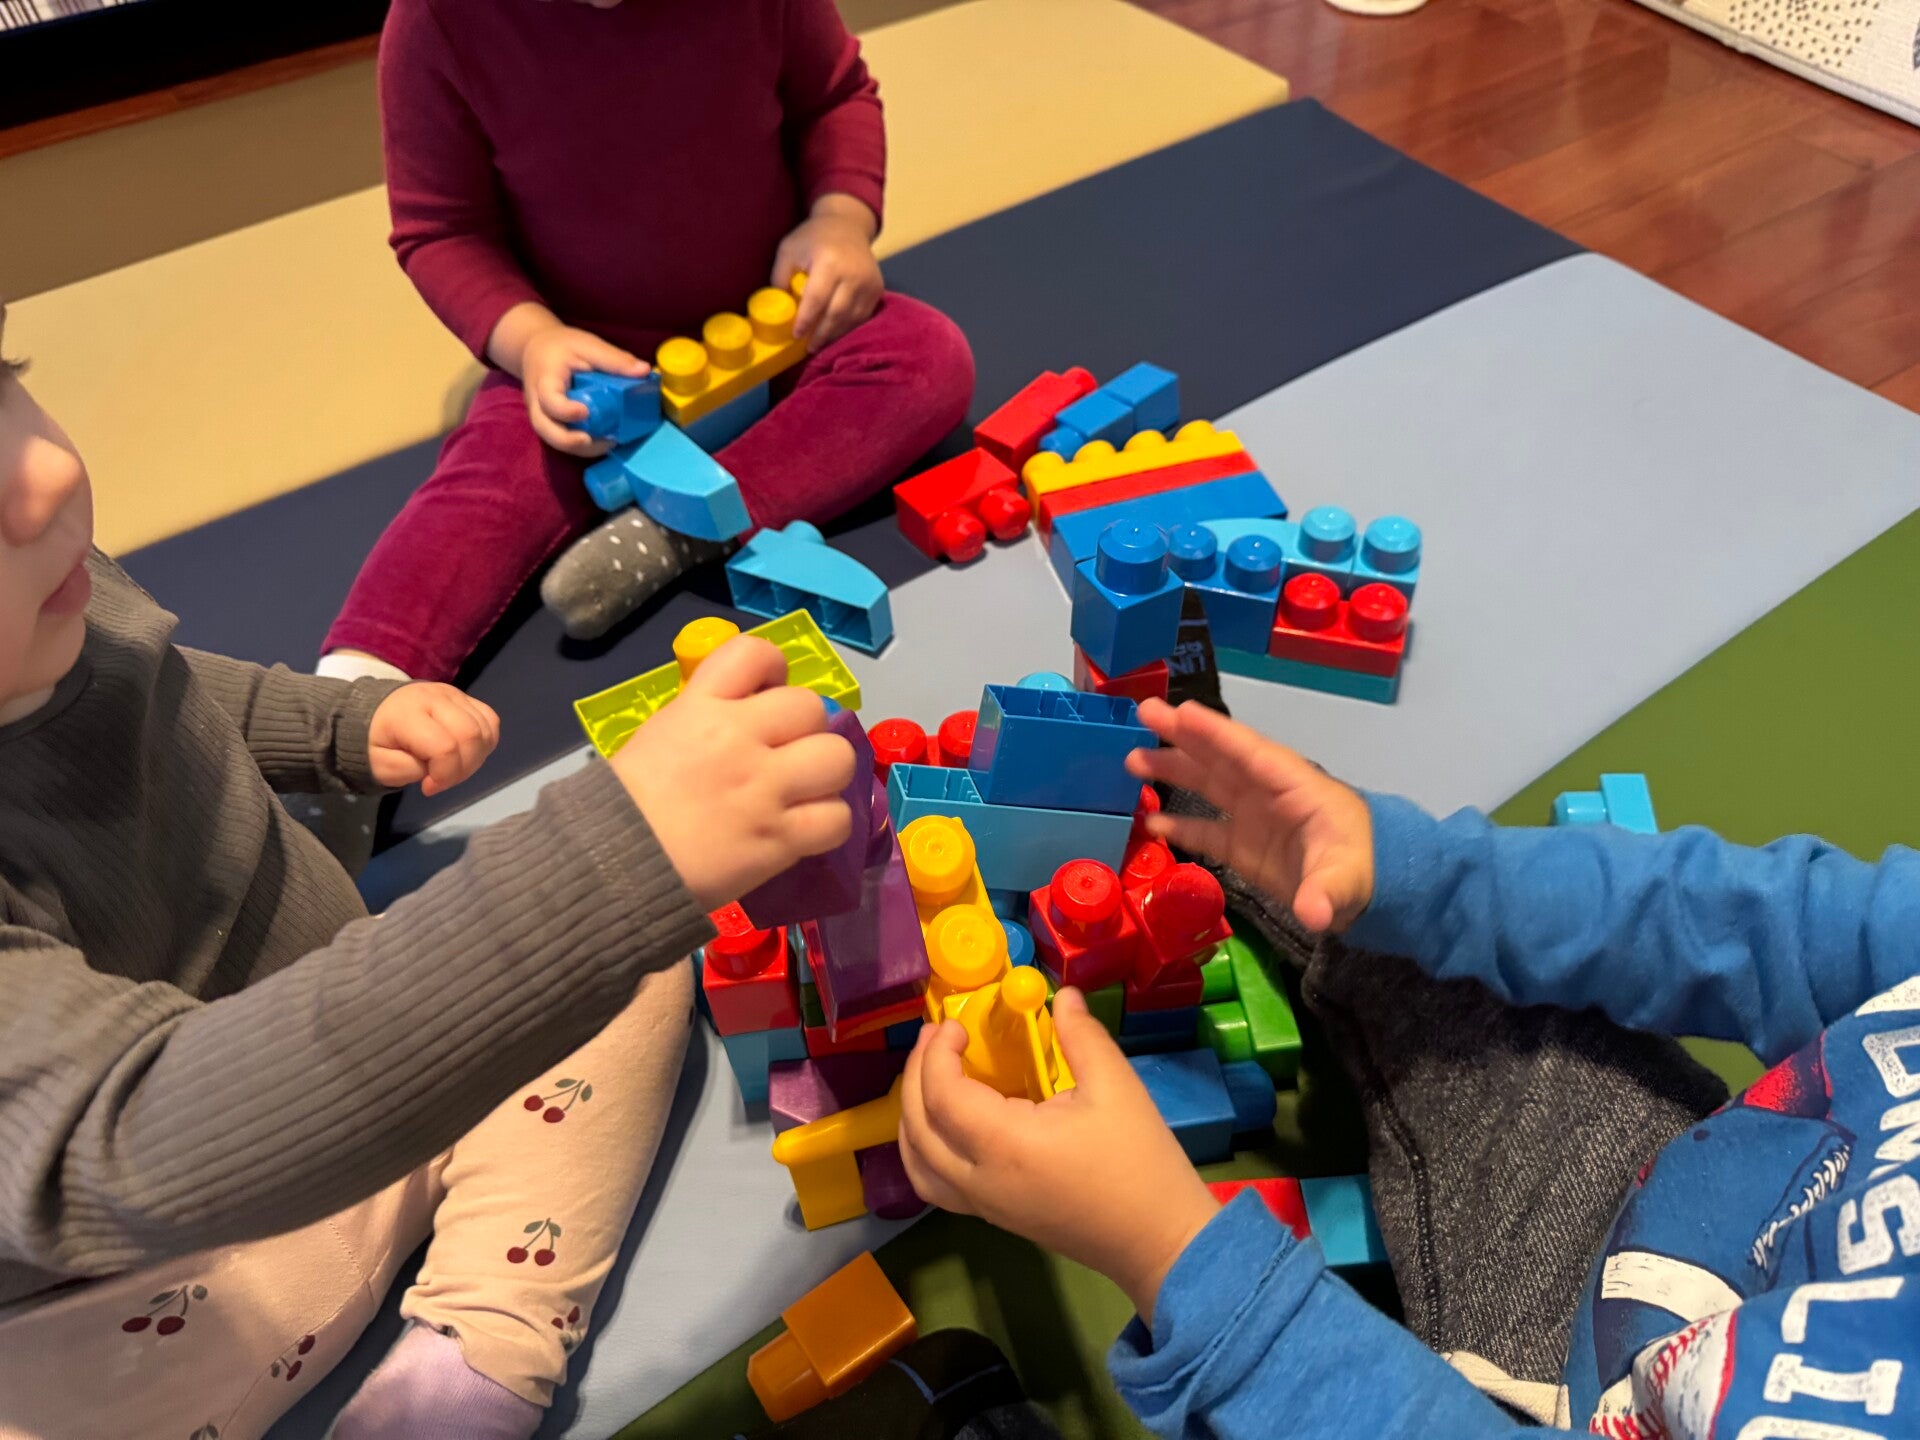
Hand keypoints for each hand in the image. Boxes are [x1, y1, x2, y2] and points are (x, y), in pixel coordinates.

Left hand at [368, 684, 500, 796]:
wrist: (375, 711)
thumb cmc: (376, 742)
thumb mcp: (379, 765)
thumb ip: (408, 770)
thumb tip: (436, 770)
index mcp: (408, 714)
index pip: (445, 747)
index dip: (445, 775)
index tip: (428, 787)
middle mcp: (435, 698)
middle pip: (471, 736)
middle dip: (463, 769)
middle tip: (442, 780)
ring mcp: (454, 694)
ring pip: (485, 730)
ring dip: (475, 758)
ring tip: (452, 767)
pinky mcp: (465, 697)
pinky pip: (490, 721)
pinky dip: (485, 743)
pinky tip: (465, 753)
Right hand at [519, 321, 648, 457]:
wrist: (537, 350)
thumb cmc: (563, 347)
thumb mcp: (588, 345)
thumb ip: (614, 359)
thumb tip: (645, 371)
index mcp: (545, 380)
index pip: (549, 400)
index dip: (565, 410)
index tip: (584, 412)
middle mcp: (538, 403)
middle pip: (545, 429)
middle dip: (569, 441)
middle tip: (593, 441)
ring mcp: (542, 416)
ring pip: (553, 440)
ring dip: (579, 448)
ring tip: (607, 443)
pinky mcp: (551, 424)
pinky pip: (562, 441)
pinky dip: (581, 446)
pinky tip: (603, 441)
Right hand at [609, 636, 856, 908]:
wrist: (612, 866)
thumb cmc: (626, 804)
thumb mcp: (661, 735)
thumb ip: (707, 717)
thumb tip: (751, 717)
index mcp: (702, 706)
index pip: (756, 653)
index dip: (773, 668)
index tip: (767, 694)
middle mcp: (740, 738)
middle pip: (810, 706)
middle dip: (804, 729)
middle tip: (786, 754)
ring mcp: (765, 789)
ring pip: (837, 757)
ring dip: (826, 773)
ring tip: (805, 791)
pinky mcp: (780, 838)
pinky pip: (837, 818)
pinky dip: (828, 823)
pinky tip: (805, 829)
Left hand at [774, 196, 882, 351]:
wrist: (847, 224)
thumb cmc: (813, 238)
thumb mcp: (788, 250)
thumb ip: (780, 278)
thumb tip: (778, 308)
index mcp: (829, 262)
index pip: (817, 299)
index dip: (806, 320)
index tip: (796, 335)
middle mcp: (853, 273)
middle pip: (837, 313)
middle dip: (821, 334)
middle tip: (808, 348)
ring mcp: (868, 282)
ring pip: (851, 318)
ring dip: (835, 334)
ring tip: (820, 343)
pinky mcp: (877, 289)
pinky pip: (862, 315)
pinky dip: (848, 327)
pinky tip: (835, 332)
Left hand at [899, 989, 1218, 1322]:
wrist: (1160, 1241)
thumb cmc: (1140, 1163)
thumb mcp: (1117, 1088)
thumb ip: (1081, 1037)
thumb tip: (1062, 995)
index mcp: (1005, 1145)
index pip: (942, 1095)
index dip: (938, 1054)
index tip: (956, 1024)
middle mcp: (981, 1180)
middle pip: (917, 1128)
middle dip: (916, 1075)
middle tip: (936, 1038)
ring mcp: (984, 1206)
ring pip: (918, 1165)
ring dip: (911, 1117)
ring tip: (930, 1078)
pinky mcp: (995, 1217)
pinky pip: (937, 1184)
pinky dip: (926, 1149)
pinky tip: (950, 1122)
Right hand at [1126, 698, 1374, 933]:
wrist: (1375, 889)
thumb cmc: (1365, 869)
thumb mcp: (1348, 878)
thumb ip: (1328, 892)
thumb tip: (1314, 914)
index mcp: (1292, 785)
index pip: (1248, 753)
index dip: (1214, 733)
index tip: (1180, 712)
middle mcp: (1266, 793)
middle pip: (1219, 758)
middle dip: (1182, 736)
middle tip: (1143, 714)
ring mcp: (1253, 818)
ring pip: (1207, 785)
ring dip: (1172, 771)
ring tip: (1132, 760)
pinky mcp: (1244, 847)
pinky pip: (1206, 830)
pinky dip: (1179, 824)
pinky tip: (1149, 821)